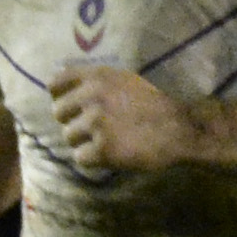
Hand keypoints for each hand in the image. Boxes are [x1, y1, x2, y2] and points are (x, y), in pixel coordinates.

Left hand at [46, 64, 191, 175]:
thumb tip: (60, 82)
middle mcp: (92, 97)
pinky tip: (110, 153)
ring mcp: (95, 123)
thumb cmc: (154, 104)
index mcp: (97, 76)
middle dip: (73, 121)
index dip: (60, 96)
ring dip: (84, 141)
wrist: (180, 128)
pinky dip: (94, 159)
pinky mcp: (102, 148)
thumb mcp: (124, 80)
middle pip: (58, 114)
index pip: (56, 83)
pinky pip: (81, 158)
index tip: (70, 106)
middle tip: (94, 127)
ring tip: (106, 140)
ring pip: (68, 137)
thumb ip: (94, 81)